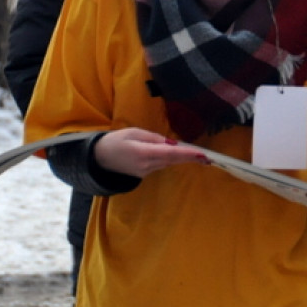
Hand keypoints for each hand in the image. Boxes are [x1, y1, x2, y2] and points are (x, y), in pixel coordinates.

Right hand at [92, 128, 209, 178]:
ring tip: (199, 155)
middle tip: (209, 157)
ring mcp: (145, 172)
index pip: (170, 154)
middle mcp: (146, 165)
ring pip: (168, 163)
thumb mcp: (133, 132)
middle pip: (172, 160)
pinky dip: (171, 160)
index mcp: (143, 153)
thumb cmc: (115, 141)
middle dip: (190, 158)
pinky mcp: (144, 174)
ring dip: (182, 159)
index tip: (201, 155)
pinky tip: (179, 155)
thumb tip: (170, 144)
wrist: (98, 159)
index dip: (187, 154)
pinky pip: (161, 165)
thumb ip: (153, 138)